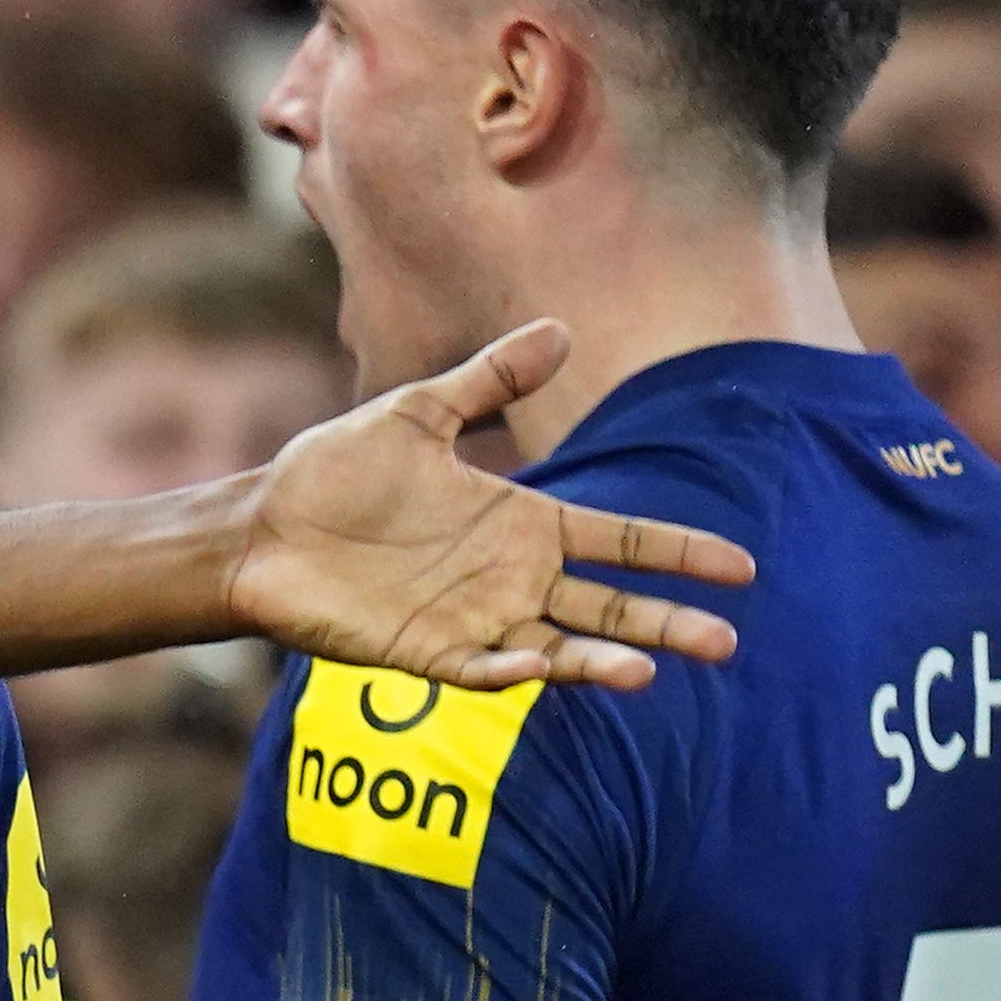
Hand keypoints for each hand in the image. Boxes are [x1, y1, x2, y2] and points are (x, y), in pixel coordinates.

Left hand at [228, 325, 755, 687]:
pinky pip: (476, 668)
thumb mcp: (417, 414)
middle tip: (726, 642)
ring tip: (647, 671)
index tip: (741, 567)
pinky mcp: (421, 652)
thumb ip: (487, 382)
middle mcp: (510, 577)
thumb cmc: (334, 472)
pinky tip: (534, 665)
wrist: (259, 524)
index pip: (621, 540)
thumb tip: (559, 329)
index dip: (678, 552)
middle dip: (665, 623)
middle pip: (607, 607)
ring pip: (556, 647)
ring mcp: (471, 619)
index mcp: (522, 523)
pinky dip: (506, 670)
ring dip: (600, 661)